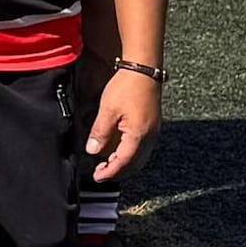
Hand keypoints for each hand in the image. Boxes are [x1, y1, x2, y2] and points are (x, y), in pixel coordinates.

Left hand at [81, 62, 162, 182]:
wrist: (144, 69)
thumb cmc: (127, 86)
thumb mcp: (108, 109)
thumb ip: (100, 132)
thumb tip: (92, 151)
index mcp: (139, 135)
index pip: (124, 162)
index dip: (110, 172)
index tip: (97, 177)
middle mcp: (149, 136)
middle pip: (135, 164)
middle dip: (118, 171)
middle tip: (101, 173)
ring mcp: (153, 131)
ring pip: (140, 157)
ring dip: (124, 163)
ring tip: (107, 164)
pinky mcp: (152, 125)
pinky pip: (142, 147)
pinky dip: (130, 154)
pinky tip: (119, 149)